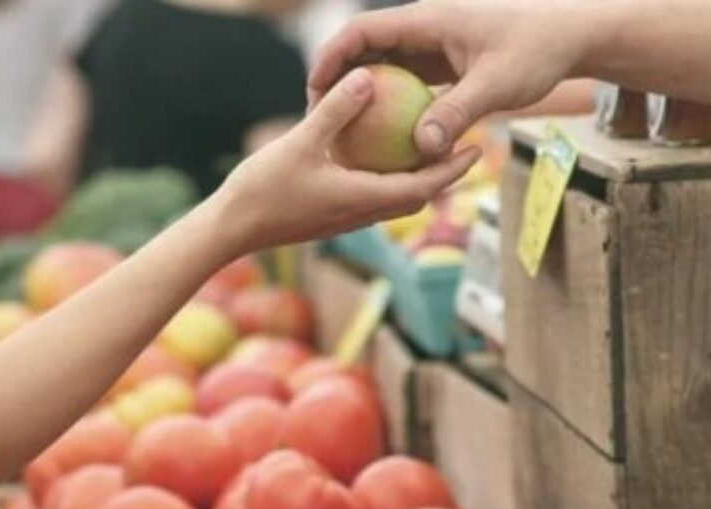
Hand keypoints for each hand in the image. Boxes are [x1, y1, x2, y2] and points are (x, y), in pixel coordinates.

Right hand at [213, 67, 480, 254]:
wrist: (232, 229)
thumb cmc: (263, 189)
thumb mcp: (300, 142)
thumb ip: (336, 111)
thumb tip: (368, 77)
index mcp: (364, 199)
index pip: (424, 187)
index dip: (453, 169)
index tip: (477, 148)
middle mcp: (363, 213)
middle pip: (418, 196)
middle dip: (446, 174)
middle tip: (468, 146)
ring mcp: (348, 217)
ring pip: (397, 199)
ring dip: (420, 178)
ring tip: (433, 149)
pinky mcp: (334, 215)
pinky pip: (374, 196)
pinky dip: (391, 178)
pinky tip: (383, 155)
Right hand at [309, 0, 593, 159]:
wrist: (570, 37)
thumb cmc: (537, 52)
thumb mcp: (496, 85)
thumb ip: (457, 113)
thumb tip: (422, 148)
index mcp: (428, 20)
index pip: (362, 31)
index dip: (331, 56)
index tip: (312, 89)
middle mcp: (426, 28)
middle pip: (366, 49)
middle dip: (338, 79)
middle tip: (318, 118)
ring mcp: (435, 45)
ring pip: (386, 67)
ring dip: (364, 95)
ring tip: (344, 132)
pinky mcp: (447, 63)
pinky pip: (410, 83)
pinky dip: (394, 105)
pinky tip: (386, 140)